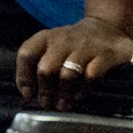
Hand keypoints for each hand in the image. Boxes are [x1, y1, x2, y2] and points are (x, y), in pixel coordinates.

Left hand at [15, 16, 132, 110]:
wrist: (108, 28)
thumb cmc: (74, 45)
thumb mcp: (53, 47)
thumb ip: (39, 65)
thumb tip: (29, 94)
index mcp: (47, 38)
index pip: (27, 54)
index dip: (24, 76)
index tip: (28, 93)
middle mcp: (63, 40)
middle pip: (46, 68)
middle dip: (45, 90)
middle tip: (47, 103)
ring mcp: (85, 47)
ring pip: (67, 74)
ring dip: (63, 94)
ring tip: (63, 105)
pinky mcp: (105, 55)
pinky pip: (91, 75)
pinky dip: (83, 88)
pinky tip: (79, 95)